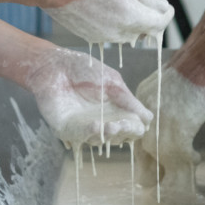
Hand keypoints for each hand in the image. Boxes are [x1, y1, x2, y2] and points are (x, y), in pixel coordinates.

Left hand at [23, 45, 152, 147]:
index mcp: (114, 110)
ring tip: (111, 126)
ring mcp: (83, 127)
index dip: (135, 127)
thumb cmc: (83, 69)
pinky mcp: (66, 129)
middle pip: (117, 137)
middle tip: (122, 124)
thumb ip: (128, 100)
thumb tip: (148, 118)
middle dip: (122, 132)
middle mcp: (100, 121)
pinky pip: (80, 136)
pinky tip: (96, 125)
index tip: (139, 122)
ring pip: (99, 140)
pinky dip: (89, 132)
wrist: (55, 64)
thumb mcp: (112, 82)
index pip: (130, 127)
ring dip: (106, 134)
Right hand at [45, 0, 172, 46]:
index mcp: (132, 17)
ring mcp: (105, 37)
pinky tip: (104, 5)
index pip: (162, 22)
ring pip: (130, 31)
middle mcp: (121, 33)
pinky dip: (115, 21)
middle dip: (149, 14)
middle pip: (147, 28)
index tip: (162, 3)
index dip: (166, 11)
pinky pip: (113, 32)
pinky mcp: (92, 36)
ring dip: (131, 17)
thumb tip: (164, 9)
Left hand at [136, 64, 204, 195]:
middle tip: (156, 185)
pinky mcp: (179, 132)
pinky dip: (191, 160)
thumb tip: (161, 125)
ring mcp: (161, 127)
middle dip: (151, 173)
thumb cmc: (188, 70)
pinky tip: (197, 157)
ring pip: (161, 161)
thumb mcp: (161, 86)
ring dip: (171, 172)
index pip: (136, 140)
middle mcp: (146, 120)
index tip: (146, 172)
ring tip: (179, 179)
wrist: (202, 62)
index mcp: (140, 107)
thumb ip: (155, 108)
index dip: (143, 157)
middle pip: (143, 156)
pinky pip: (182, 158)